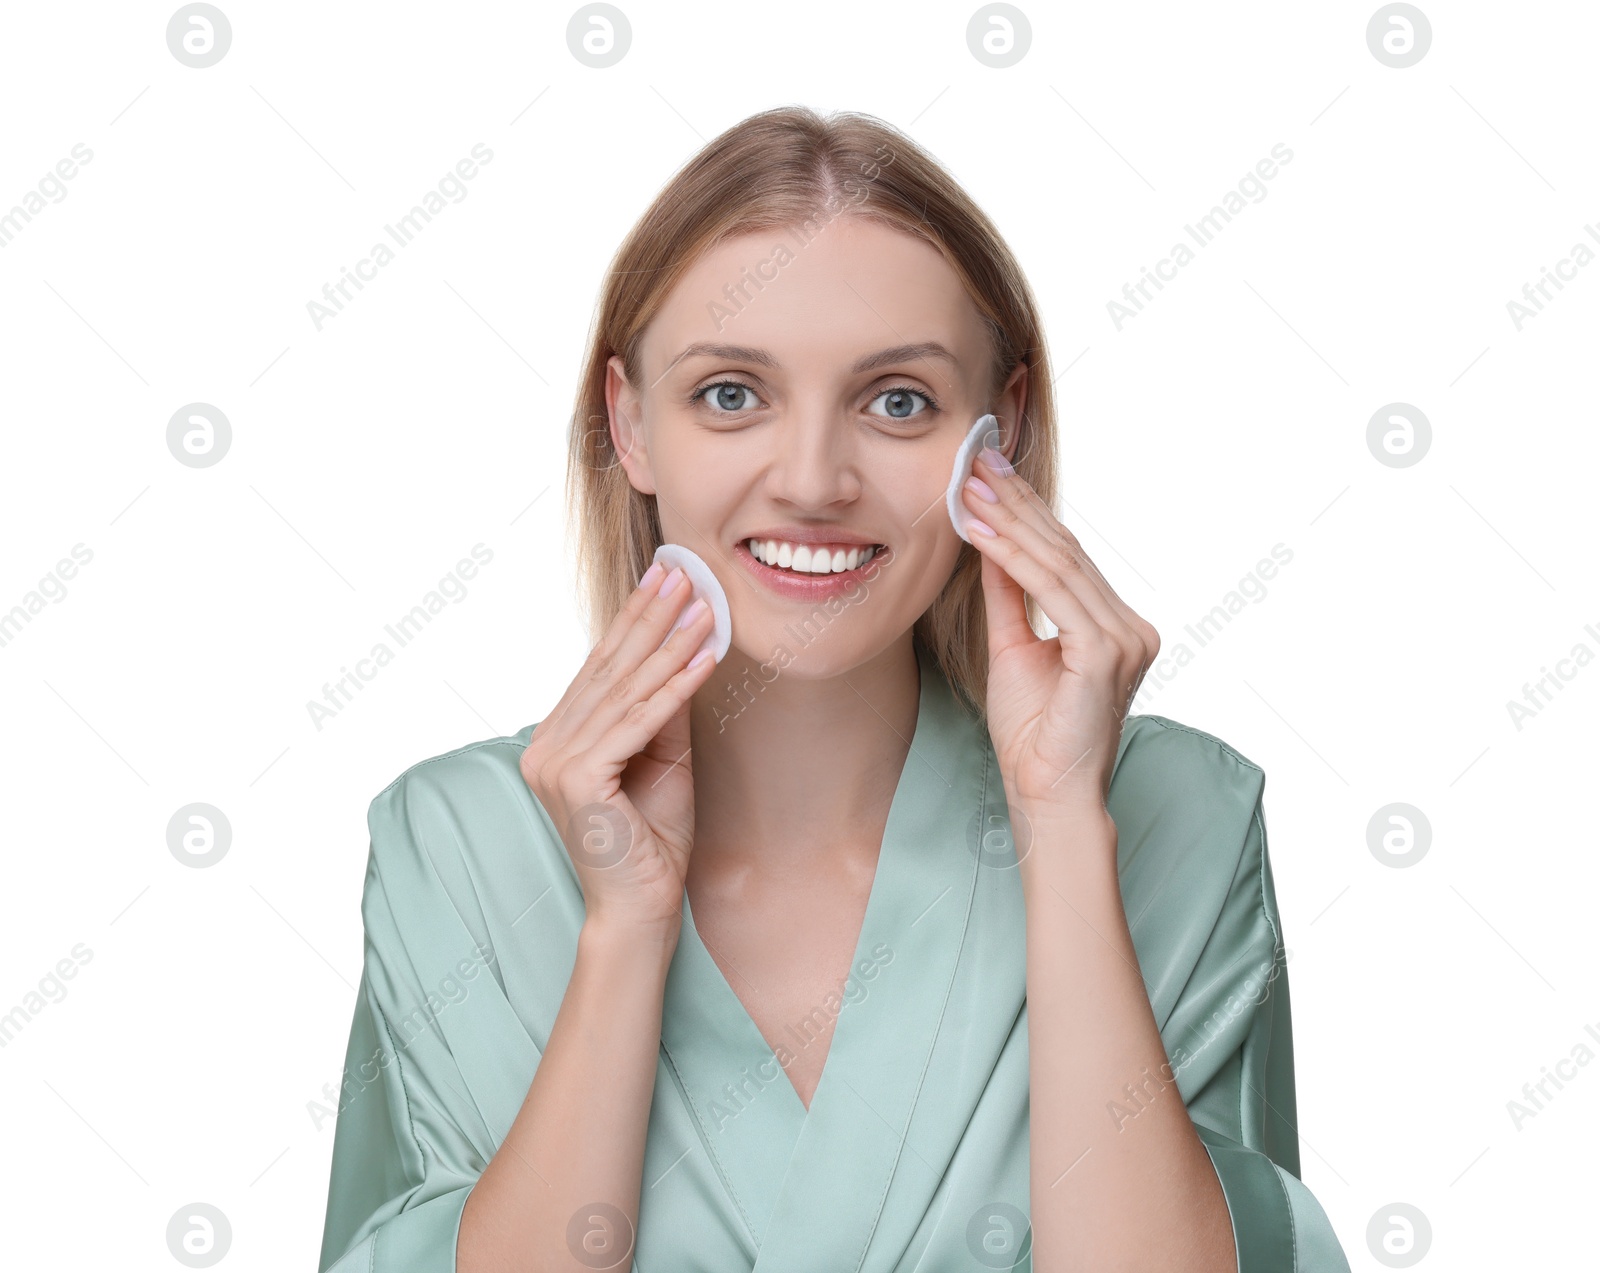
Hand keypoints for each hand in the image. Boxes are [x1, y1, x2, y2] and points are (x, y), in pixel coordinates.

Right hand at [518, 564, 718, 939]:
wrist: (641, 908)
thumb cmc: (652, 842)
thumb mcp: (663, 760)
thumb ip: (663, 711)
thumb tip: (686, 650)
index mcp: (557, 739)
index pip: (600, 667)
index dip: (634, 619)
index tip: (665, 578)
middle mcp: (547, 746)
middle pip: (609, 668)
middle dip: (651, 616)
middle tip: (684, 572)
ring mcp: (555, 763)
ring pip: (626, 690)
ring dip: (671, 643)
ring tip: (704, 606)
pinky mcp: (577, 779)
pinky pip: (638, 723)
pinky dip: (676, 688)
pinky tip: (705, 659)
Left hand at [960, 447, 1160, 821]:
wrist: (1047, 794)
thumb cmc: (1033, 734)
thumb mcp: (1013, 649)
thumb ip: (1010, 597)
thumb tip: (992, 544)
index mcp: (1114, 626)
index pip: (1065, 556)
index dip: (1026, 511)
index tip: (987, 472)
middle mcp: (1129, 626)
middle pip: (1065, 549)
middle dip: (1016, 501)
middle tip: (976, 458)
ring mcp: (1125, 638)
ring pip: (1059, 563)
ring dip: (1010, 520)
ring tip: (970, 486)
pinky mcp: (1106, 652)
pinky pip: (1054, 591)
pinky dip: (1014, 558)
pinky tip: (982, 532)